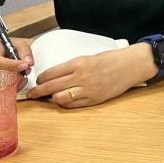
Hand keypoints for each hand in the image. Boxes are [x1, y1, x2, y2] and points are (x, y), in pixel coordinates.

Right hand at [0, 38, 33, 89]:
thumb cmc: (6, 48)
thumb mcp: (17, 43)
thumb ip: (24, 51)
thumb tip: (29, 63)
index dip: (13, 65)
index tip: (25, 65)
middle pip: (1, 77)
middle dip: (18, 74)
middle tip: (27, 68)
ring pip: (5, 86)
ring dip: (19, 80)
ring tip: (23, 71)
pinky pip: (7, 91)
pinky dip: (17, 85)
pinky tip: (19, 78)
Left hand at [27, 45, 151, 107]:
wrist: (131, 65)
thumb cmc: (112, 59)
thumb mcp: (89, 57)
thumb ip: (73, 67)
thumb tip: (56, 76)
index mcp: (79, 63)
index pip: (51, 73)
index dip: (40, 79)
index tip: (37, 81)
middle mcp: (81, 76)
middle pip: (51, 86)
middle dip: (38, 91)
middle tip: (31, 94)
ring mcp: (87, 89)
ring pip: (59, 98)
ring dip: (51, 99)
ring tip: (47, 98)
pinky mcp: (94, 99)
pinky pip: (72, 105)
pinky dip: (64, 104)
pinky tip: (62, 101)